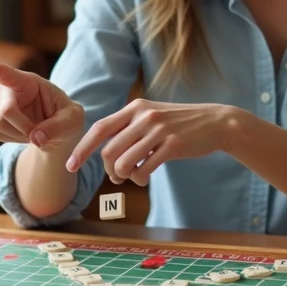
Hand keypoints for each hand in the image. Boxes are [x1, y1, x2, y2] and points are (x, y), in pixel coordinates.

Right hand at [0, 63, 83, 152]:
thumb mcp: (72, 120)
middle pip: (5, 110)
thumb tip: (36, 138)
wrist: (54, 129)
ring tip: (34, 129)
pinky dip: (12, 138)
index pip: (11, 75)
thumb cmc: (65, 118)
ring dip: (19, 134)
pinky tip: (23, 132)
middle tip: (40, 133)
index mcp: (29, 81)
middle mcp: (7, 87)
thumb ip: (58, 127)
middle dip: (23, 127)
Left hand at [67, 101, 238, 186]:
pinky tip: (145, 176)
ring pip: (124, 163)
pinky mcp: (173, 145)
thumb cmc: (180, 123)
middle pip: (109, 151)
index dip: (82, 149)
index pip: (100, 128)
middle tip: (117, 176)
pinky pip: (144, 169)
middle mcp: (144, 116)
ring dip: (124, 176)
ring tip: (132, 175)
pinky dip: (139, 178)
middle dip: (108, 169)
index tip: (71, 165)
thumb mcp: (152, 116)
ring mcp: (159, 130)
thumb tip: (106, 153)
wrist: (215, 122)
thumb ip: (129, 128)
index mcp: (135, 107)